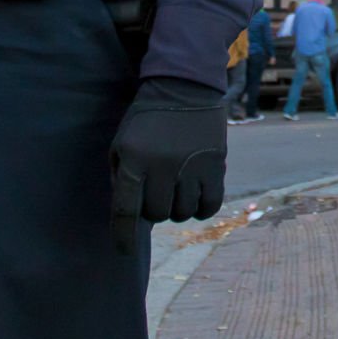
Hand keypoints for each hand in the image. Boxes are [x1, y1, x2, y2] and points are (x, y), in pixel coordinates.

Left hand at [109, 78, 227, 254]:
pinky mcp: (214, 165)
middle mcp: (162, 165)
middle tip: (157, 193)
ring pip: (183, 212)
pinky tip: (196, 199)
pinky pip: (209, 206)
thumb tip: (131, 214)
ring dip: (177, 209)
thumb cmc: (147, 119)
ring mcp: (191, 165)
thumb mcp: (122, 142)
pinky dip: (201, 209)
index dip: (123, 236)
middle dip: (155, 210)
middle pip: (158, 213)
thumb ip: (122, 177)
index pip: (126, 209)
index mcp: (134, 159)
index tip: (124, 252)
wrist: (184, 86)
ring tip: (176, 190)